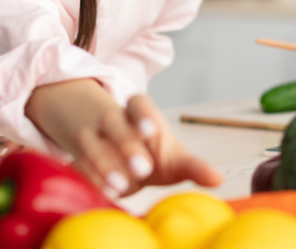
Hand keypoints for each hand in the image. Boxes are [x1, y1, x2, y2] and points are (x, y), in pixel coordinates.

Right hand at [24, 80, 221, 198]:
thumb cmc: (148, 151)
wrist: (109, 149)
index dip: (143, 115)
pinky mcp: (76, 156)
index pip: (138, 103)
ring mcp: (91, 135)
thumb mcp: (171, 156)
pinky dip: (89, 177)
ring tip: (122, 186)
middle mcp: (112, 119)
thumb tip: (219, 178)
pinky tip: (103, 192)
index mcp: (138, 111)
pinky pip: (78, 163)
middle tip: (144, 169)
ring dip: (106, 164)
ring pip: (92, 142)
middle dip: (128, 145)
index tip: (152, 131)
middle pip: (114, 122)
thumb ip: (193, 166)